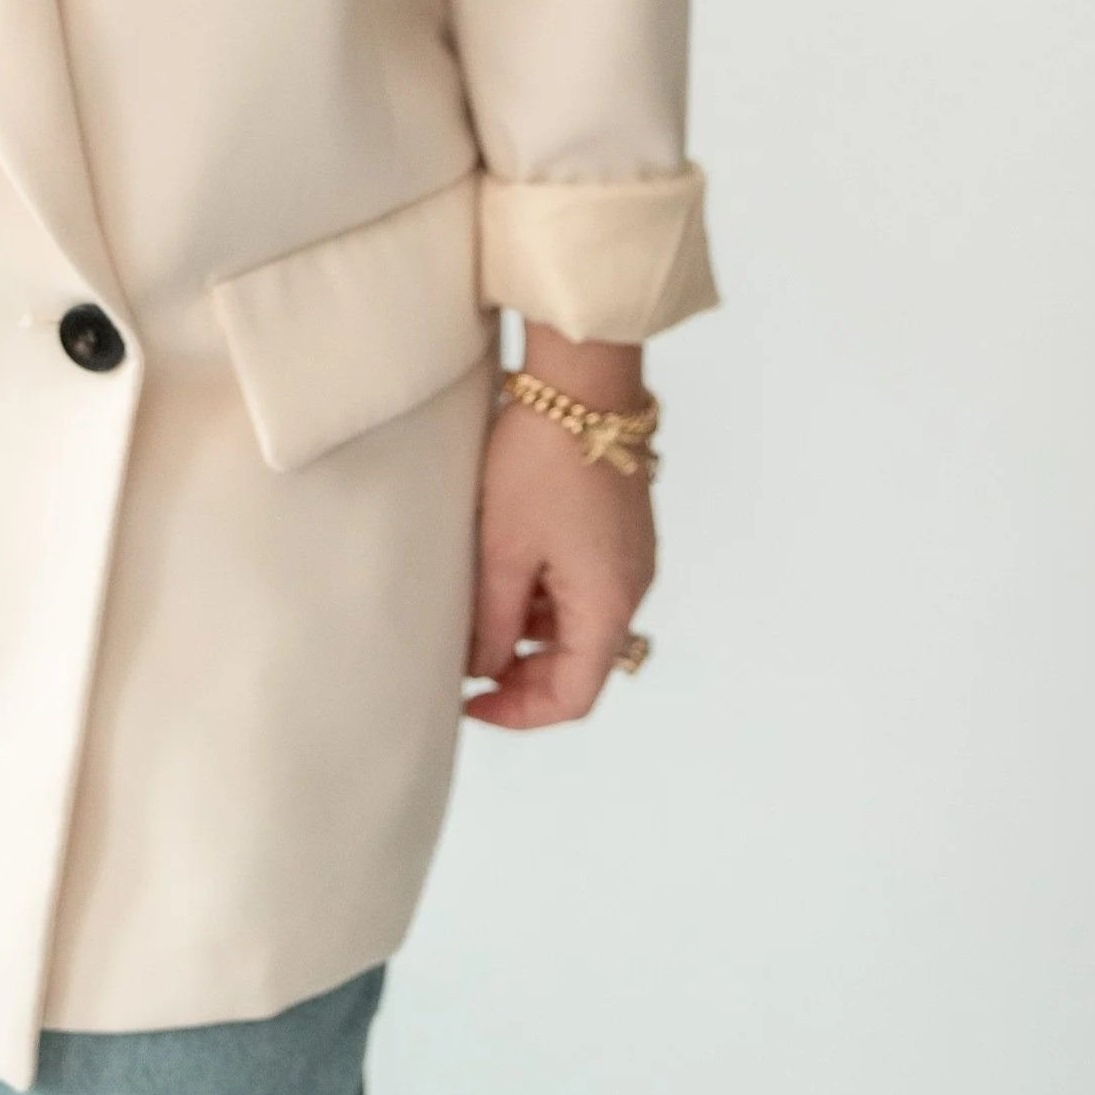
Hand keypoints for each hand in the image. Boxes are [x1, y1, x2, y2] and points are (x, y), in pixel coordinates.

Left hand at [462, 391, 655, 730]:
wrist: (580, 382)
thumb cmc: (542, 463)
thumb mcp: (504, 550)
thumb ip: (493, 621)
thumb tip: (483, 667)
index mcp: (609, 605)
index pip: (573, 696)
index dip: (518, 713)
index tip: (467, 702)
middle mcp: (631, 588)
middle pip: (580, 663)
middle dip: (520, 673)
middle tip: (463, 663)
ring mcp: (628, 556)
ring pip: (578, 622)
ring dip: (529, 631)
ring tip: (473, 611)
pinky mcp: (619, 527)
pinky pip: (583, 584)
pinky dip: (543, 594)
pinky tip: (502, 570)